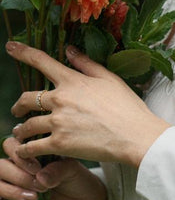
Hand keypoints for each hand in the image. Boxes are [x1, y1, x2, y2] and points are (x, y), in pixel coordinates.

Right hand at [0, 136, 107, 199]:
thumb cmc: (77, 179)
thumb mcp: (72, 170)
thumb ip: (58, 169)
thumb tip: (41, 178)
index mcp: (30, 153)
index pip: (10, 145)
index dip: (18, 155)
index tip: (37, 168)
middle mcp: (18, 168)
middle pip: (0, 166)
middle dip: (18, 176)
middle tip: (39, 186)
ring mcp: (14, 187)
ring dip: (11, 191)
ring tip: (33, 198)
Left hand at [6, 42, 169, 166]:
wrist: (136, 135)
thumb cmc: (128, 107)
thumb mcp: (110, 79)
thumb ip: (86, 64)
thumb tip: (70, 51)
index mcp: (72, 81)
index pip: (41, 62)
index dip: (23, 52)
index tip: (10, 47)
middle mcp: (60, 99)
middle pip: (27, 98)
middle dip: (18, 105)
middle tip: (17, 110)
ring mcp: (58, 122)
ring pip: (27, 125)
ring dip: (21, 130)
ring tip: (20, 134)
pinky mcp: (59, 144)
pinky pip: (33, 147)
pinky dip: (25, 150)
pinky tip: (23, 152)